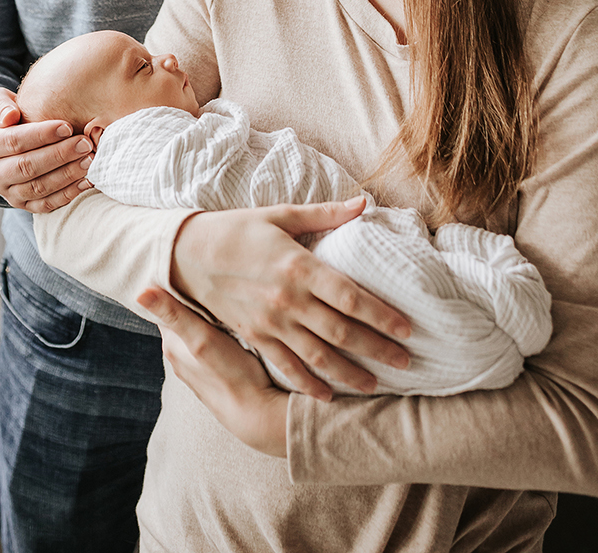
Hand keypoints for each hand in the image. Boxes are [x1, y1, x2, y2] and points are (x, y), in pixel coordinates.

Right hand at [0, 87, 93, 211]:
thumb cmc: (3, 115)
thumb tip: (10, 116)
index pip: (14, 141)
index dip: (41, 135)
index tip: (67, 126)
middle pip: (27, 167)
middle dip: (59, 155)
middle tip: (85, 143)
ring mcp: (8, 192)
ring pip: (38, 188)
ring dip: (66, 175)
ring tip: (89, 160)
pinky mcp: (23, 204)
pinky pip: (46, 204)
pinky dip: (68, 194)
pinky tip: (86, 181)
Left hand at [138, 287, 288, 457]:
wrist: (256, 414)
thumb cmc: (229, 373)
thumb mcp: (200, 338)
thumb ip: (173, 314)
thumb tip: (139, 293)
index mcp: (171, 344)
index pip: (162, 305)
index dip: (171, 284)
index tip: (184, 263)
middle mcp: (178, 355)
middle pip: (178, 316)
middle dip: (188, 297)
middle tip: (204, 273)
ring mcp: (196, 365)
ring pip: (193, 329)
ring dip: (202, 314)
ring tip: (217, 293)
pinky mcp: (213, 370)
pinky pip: (207, 341)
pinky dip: (213, 329)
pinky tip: (227, 323)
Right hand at [170, 199, 410, 398]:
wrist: (189, 253)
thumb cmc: (239, 229)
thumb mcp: (281, 215)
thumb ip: (325, 213)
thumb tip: (365, 202)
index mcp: (298, 266)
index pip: (350, 297)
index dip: (382, 315)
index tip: (407, 328)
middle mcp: (288, 299)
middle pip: (341, 331)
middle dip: (377, 349)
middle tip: (406, 361)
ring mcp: (270, 323)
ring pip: (318, 356)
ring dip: (349, 373)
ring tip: (375, 385)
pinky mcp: (255, 337)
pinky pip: (286, 366)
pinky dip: (308, 384)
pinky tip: (327, 396)